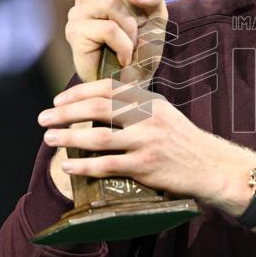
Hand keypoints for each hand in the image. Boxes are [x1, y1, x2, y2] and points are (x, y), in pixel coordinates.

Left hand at [39, 79, 255, 207]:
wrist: (211, 167)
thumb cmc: (184, 142)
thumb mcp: (164, 115)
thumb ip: (137, 109)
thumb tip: (100, 108)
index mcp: (149, 102)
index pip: (108, 89)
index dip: (79, 93)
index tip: (58, 101)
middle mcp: (147, 118)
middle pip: (98, 109)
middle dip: (66, 113)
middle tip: (44, 118)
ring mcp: (146, 142)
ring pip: (98, 137)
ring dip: (69, 137)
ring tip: (49, 138)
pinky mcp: (146, 166)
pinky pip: (107, 165)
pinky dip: (84, 166)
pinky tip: (68, 166)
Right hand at [65, 0, 167, 84]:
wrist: (135, 83)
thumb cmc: (142, 50)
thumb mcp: (156, 15)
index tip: (137, 10)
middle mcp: (83, 1)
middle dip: (131, 7)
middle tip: (133, 32)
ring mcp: (76, 17)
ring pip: (110, 2)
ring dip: (129, 28)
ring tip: (128, 46)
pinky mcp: (75, 35)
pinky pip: (108, 28)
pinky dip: (124, 45)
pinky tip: (122, 58)